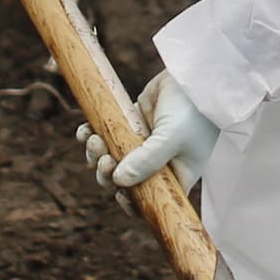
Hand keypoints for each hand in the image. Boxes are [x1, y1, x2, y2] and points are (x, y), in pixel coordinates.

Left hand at [80, 72, 218, 193]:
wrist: (195, 76)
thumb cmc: (192, 112)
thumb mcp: (171, 140)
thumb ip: (146, 162)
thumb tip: (117, 181)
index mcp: (175, 176)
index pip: (151, 201)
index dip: (132, 204)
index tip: (119, 195)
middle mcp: (159, 163)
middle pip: (124, 181)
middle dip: (108, 174)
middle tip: (104, 158)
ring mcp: (144, 143)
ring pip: (111, 158)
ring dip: (96, 154)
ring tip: (93, 139)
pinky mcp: (132, 122)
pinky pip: (107, 133)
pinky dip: (92, 134)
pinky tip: (85, 130)